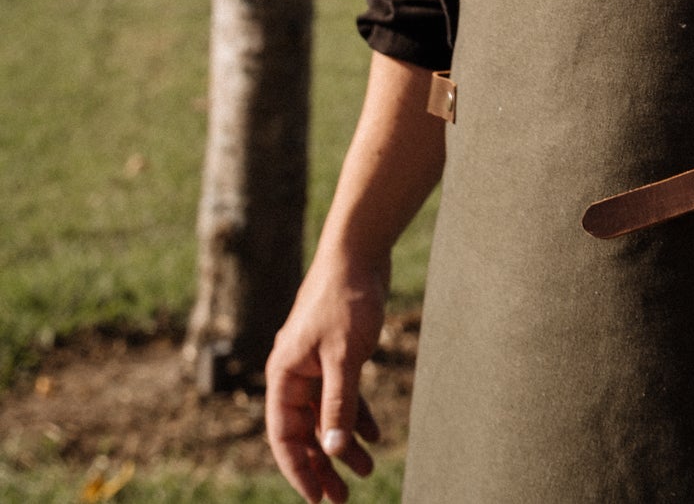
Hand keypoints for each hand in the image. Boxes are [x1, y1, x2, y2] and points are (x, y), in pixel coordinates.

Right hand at [265, 251, 388, 502]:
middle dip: (322, 465)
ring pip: (326, 415)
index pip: (284, 436)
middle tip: (341, 498)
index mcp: (284, 374)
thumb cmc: (346, 298)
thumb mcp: (344, 356)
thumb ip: (339, 403)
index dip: (299, 470)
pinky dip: (356, 415)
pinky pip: (342, 395)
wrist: (361, 251)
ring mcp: (315, 363)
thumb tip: (335, 450)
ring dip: (343, 443)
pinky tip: (374, 435)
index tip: (318, 498)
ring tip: (366, 471)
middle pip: (304, 431)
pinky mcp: (336, 353)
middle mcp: (295, 372)